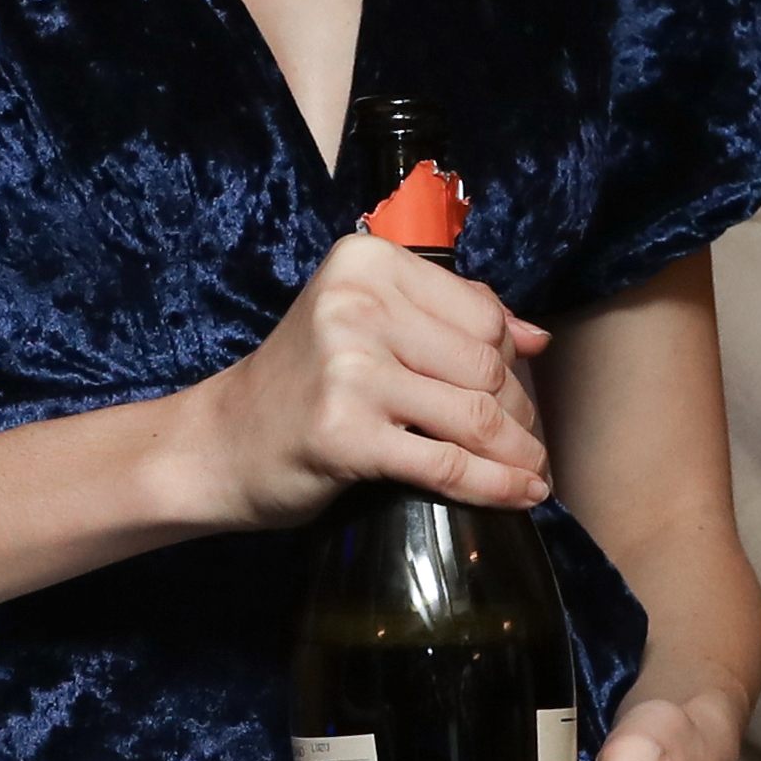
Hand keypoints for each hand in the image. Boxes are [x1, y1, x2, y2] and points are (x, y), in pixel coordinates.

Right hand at [175, 233, 551, 534]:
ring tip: (533, 473)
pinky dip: (495, 487)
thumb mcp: (365, 324)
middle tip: (526, 444)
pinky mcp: (346, 434)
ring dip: (517, 454)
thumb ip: (448, 317)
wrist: (222, 442)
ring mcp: (349, 369)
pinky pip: (448, 464)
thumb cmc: (304, 384)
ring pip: (476, 415)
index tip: (514, 393)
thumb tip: (537, 338)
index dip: (510, 359)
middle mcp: (356, 305)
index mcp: (366, 263)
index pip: (481, 312)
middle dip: (518, 412)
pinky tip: (520, 497)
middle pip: (485, 364)